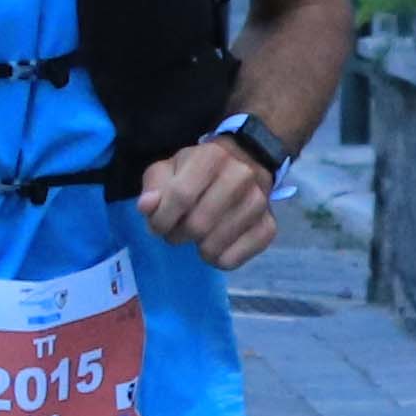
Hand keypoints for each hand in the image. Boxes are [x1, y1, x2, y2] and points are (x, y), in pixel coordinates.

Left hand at [134, 135, 278, 270]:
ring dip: (196, 248)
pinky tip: (216, 244)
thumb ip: (153, 187)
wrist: (245, 164)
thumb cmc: (197, 171)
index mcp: (212, 156)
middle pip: (197, 225)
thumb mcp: (169, 169)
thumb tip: (147, 207)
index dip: (161, 219)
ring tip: (198, 235)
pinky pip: (233, 259)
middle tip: (177, 231)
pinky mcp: (268, 227)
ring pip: (213, 246)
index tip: (157, 226)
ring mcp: (259, 203)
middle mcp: (241, 176)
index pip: (180, 197)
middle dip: (177, 236)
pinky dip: (217, 259)